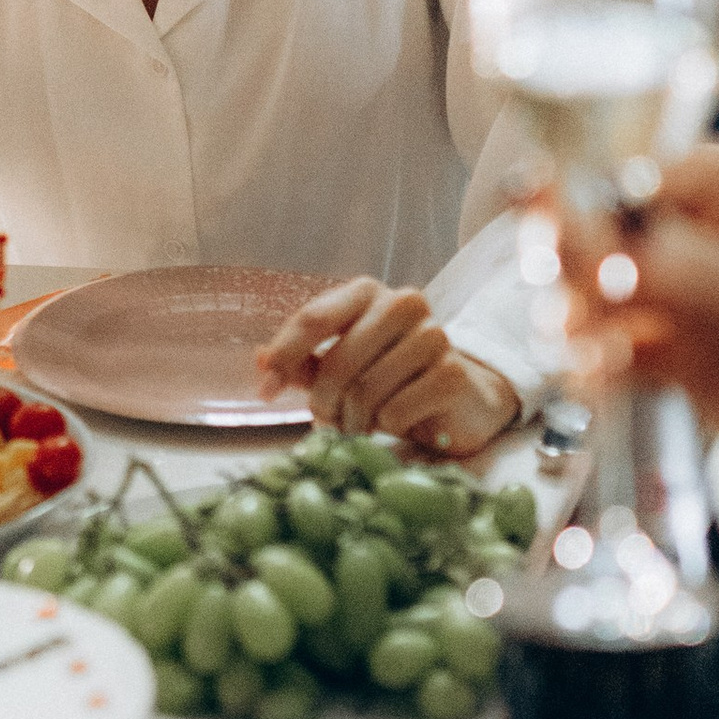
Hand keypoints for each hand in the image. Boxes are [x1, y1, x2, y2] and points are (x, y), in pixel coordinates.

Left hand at [260, 280, 521, 454]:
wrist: (459, 397)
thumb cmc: (392, 377)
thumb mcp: (340, 367)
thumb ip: (301, 363)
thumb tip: (259, 360)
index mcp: (367, 292)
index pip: (313, 318)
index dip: (283, 357)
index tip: (265, 392)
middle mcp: (403, 303)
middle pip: (337, 361)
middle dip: (324, 402)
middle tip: (327, 421)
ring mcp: (433, 335)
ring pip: (365, 391)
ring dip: (355, 420)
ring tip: (364, 423)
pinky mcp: (452, 373)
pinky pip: (395, 411)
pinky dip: (387, 427)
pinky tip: (399, 422)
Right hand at [555, 143, 718, 535]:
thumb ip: (692, 268)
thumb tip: (605, 252)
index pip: (655, 171)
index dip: (604, 200)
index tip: (568, 236)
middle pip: (616, 231)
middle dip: (581, 264)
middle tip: (568, 301)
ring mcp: (698, 300)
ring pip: (607, 291)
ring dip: (582, 318)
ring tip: (578, 350)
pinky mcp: (681, 358)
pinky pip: (617, 347)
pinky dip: (597, 361)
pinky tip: (594, 378)